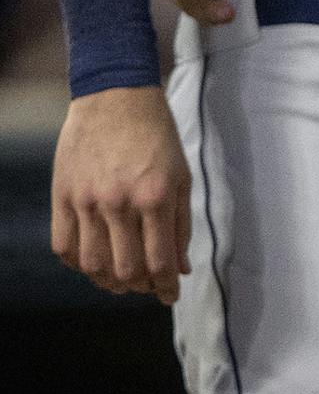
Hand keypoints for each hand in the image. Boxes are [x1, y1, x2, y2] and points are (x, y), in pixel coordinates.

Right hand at [51, 84, 190, 303]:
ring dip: (107, 282)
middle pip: (125, 270)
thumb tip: (180, 269)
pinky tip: (92, 262)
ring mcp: (87, 200)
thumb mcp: (181, 178)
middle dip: (138, 288)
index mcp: (155, 198)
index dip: (165, 288)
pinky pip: (63, 245)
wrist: (115, 98)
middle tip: (146, 288)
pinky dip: (77, 264)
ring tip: (120, 281)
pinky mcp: (63, 195)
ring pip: (92, 264)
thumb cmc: (156, 136)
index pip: (159, 262)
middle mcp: (119, 203)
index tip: (169, 295)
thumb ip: (181, 226)